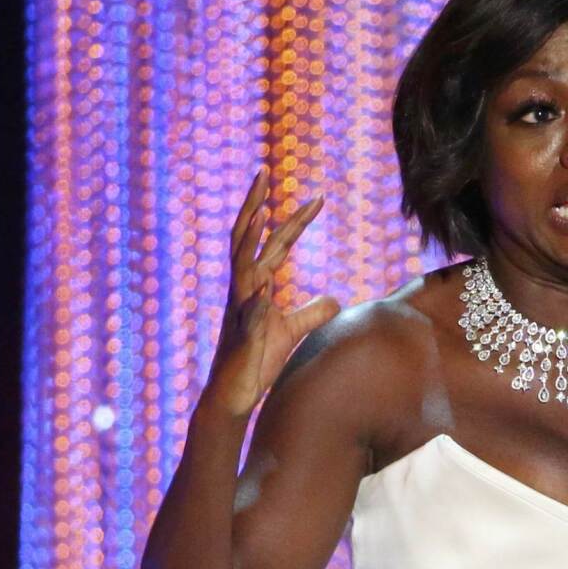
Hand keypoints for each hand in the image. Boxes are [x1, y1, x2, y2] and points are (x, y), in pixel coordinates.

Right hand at [202, 169, 340, 418]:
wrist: (232, 397)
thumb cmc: (256, 361)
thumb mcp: (291, 331)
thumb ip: (312, 312)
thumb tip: (335, 299)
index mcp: (254, 286)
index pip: (273, 243)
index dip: (292, 220)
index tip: (316, 197)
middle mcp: (242, 291)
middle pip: (245, 239)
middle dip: (254, 205)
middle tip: (263, 171)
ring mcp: (239, 313)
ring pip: (241, 267)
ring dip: (251, 239)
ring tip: (263, 210)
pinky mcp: (241, 341)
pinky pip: (247, 318)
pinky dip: (256, 304)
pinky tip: (264, 292)